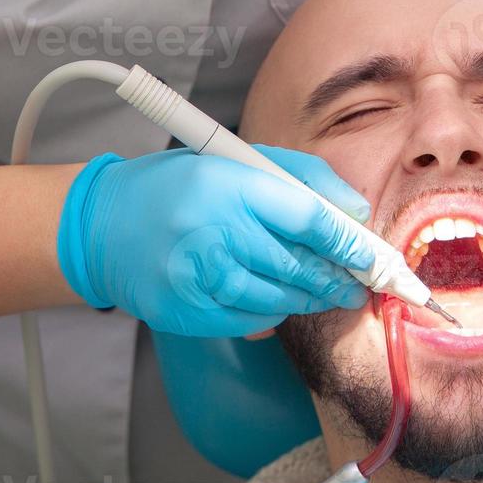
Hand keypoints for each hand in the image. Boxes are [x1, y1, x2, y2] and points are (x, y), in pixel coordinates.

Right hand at [56, 146, 375, 336]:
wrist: (103, 225)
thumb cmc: (178, 187)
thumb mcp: (237, 160)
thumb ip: (302, 180)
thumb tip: (355, 212)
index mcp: (230, 185)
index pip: (311, 220)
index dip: (352, 244)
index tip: (379, 260)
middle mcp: (214, 231)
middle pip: (300, 265)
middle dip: (339, 279)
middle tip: (361, 285)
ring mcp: (198, 276)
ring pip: (280, 299)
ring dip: (310, 299)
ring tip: (327, 293)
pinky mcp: (186, 311)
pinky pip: (251, 321)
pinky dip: (272, 313)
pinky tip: (277, 300)